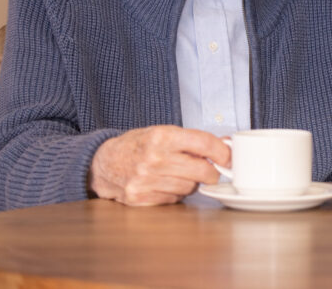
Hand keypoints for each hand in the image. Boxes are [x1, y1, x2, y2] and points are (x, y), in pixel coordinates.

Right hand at [88, 126, 229, 205]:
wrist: (103, 163)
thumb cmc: (136, 145)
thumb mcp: (162, 132)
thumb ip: (192, 140)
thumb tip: (226, 145)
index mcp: (162, 137)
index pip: (204, 143)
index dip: (222, 152)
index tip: (229, 157)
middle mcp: (154, 159)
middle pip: (202, 170)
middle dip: (212, 172)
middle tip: (210, 170)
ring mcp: (146, 180)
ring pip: (190, 187)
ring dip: (191, 183)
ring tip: (178, 174)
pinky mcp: (141, 198)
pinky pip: (174, 199)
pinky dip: (175, 193)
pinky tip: (165, 184)